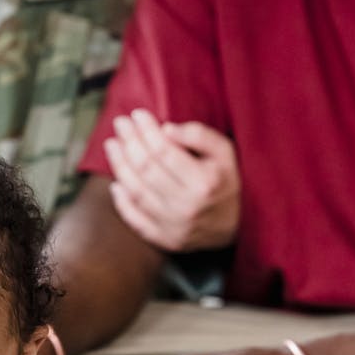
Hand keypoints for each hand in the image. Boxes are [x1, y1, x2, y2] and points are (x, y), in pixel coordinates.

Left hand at [104, 109, 239, 250]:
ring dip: (120, 167)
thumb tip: (166, 129)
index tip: (137, 114)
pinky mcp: (166, 240)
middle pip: (147, 171)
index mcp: (204, 182)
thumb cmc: (230, 181)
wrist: (242, 225)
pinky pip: (136, 220)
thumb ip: (199, 136)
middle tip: (120, 124)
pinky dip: (122, 203)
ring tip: (112, 146)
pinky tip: (115, 184)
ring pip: (137, 193)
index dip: (147, 131)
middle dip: (130, 143)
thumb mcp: (226, 152)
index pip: (164, 152)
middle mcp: (187, 206)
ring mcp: (175, 226)